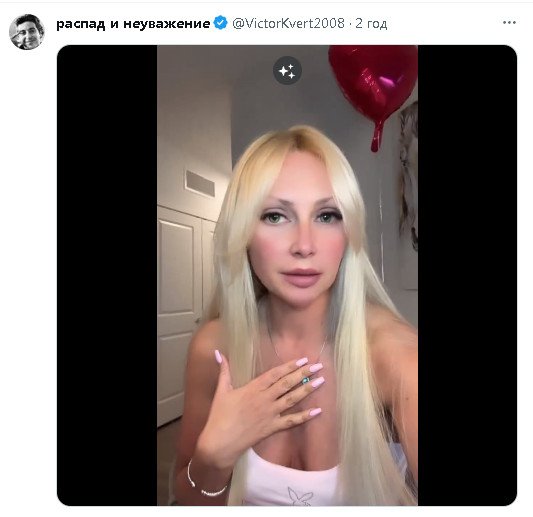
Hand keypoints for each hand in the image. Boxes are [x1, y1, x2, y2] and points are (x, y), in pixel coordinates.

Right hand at [196, 350, 324, 469]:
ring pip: (292, 399)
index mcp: (253, 388)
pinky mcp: (272, 428)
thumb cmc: (219, 415)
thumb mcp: (221, 390)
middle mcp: (265, 399)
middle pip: (287, 384)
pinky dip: (305, 416)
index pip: (275, 374)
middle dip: (303, 374)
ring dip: (307, 390)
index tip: (303, 359)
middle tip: (318, 366)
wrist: (220, 443)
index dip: (289, 366)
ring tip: (321, 382)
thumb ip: (223, 370)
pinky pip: (291, 421)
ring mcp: (270, 414)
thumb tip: (218, 352)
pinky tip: (318, 411)